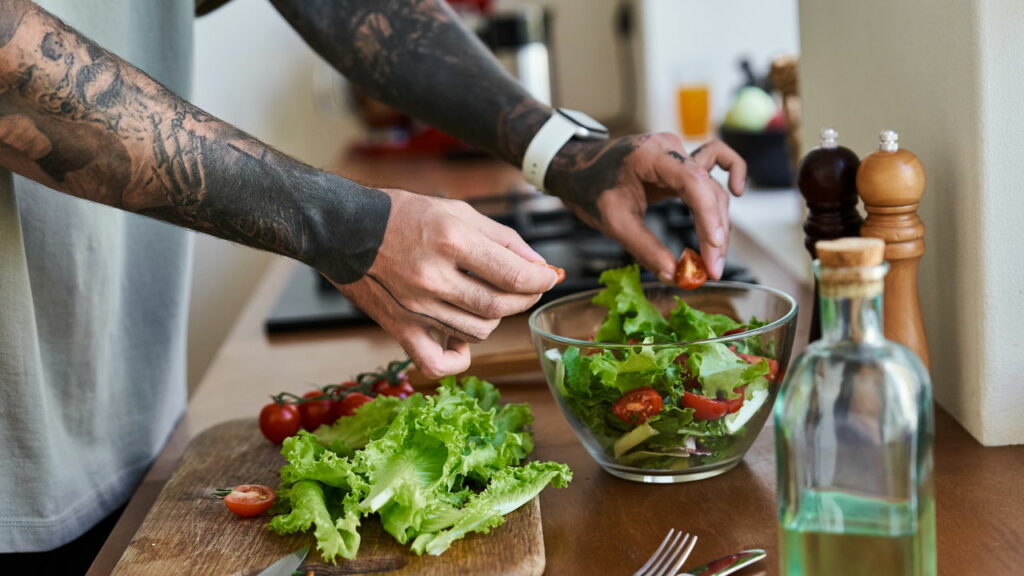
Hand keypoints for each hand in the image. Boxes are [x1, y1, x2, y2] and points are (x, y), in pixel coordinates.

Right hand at [327, 189, 559, 378]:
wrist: (344, 229)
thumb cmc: (403, 215)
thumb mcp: (458, 211)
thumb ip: (503, 238)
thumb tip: (538, 266)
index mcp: (451, 241)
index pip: (515, 275)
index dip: (541, 279)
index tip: (550, 276)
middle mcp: (434, 278)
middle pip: (500, 306)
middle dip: (524, 297)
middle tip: (526, 287)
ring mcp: (416, 308)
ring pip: (479, 331)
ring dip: (493, 317)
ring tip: (485, 298)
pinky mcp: (400, 329)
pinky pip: (437, 362)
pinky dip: (458, 358)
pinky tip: (463, 341)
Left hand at [545, 133, 745, 281]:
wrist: (577, 168)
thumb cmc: (590, 189)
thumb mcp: (613, 222)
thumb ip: (644, 248)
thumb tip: (674, 274)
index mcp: (650, 156)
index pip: (693, 182)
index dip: (708, 218)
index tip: (713, 252)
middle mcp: (670, 148)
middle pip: (708, 188)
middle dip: (715, 231)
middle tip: (712, 269)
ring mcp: (677, 153)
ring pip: (711, 186)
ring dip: (717, 221)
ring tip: (712, 258)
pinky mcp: (679, 163)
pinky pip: (712, 166)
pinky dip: (727, 177)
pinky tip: (736, 192)